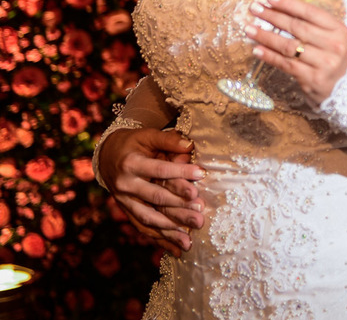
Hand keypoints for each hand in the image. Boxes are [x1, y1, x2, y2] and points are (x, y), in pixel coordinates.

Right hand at [97, 127, 205, 257]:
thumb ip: (168, 139)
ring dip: (170, 230)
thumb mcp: (148, 135)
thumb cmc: (134, 143)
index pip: (160, 170)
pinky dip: (160, 240)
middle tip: (200, 213)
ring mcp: (124, 201)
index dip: (181, 172)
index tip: (202, 174)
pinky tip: (176, 250)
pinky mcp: (126, 212)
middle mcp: (125, 185)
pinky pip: (143, 228)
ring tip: (190, 240)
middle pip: (155, 198)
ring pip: (148, 219)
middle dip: (179, 207)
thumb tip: (191, 145)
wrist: (107, 156)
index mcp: (131, 163)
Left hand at [246, 0, 346, 104]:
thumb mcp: (328, 36)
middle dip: (273, 17)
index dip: (288, 4)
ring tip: (249, 29)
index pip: (310, 12)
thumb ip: (310, 23)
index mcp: (338, 29)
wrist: (343, 86)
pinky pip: (286, 64)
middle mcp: (334, 45)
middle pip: (297, 27)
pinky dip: (270, 56)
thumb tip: (277, 8)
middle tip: (255, 9)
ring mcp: (324, 63)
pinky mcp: (313, 78)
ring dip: (266, 36)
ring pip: (289, 46)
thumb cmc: (330, 55)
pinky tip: (257, 50)